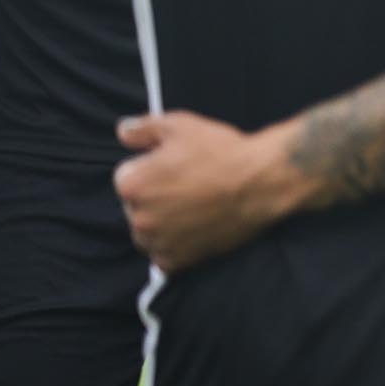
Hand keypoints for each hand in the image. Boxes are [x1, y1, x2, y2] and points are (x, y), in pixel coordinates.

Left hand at [114, 110, 300, 271]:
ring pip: (147, 233)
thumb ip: (143, 128)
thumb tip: (122, 131)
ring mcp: (158, 242)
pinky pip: (163, 256)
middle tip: (188, 185)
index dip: (151, 167)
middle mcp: (138, 218)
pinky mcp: (178, 260)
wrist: (262, 182)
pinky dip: (174, 246)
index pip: (127, 176)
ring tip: (192, 208)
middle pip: (136, 206)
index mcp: (131, 185)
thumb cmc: (221, 151)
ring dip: (161, 223)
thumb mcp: (181, 125)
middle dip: (154, 196)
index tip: (175, 165)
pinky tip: (193, 229)